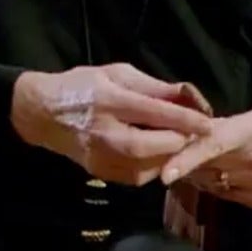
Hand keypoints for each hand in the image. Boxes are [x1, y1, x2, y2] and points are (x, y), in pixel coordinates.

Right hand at [11, 63, 215, 185]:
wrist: (42, 113)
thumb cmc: (82, 86)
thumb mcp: (116, 73)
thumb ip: (153, 86)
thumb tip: (188, 95)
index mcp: (110, 100)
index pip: (156, 113)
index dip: (187, 120)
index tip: (209, 123)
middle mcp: (105, 131)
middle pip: (154, 146)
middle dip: (179, 141)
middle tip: (190, 134)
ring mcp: (101, 156)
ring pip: (149, 166)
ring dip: (168, 156)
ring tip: (174, 143)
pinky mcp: (101, 172)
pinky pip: (138, 177)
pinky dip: (153, 167)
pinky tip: (153, 154)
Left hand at [159, 106, 251, 212]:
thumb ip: (232, 124)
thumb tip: (196, 128)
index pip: (212, 143)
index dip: (186, 157)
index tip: (165, 172)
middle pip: (205, 164)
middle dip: (183, 161)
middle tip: (167, 154)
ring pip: (212, 181)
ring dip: (198, 174)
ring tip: (196, 164)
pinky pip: (226, 194)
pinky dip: (217, 185)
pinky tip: (220, 176)